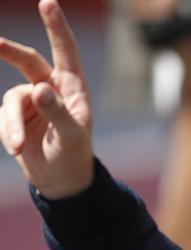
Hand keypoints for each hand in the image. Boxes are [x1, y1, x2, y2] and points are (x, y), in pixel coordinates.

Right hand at [0, 0, 92, 198]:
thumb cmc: (73, 155)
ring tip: (19, 148)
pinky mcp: (13, 115)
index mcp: (72, 87)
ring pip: (10, 100)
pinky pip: (2, 117)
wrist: (59, 180)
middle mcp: (50, 87)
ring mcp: (30, 99)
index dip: (56, 26)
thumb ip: (57, 113)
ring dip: (11, 124)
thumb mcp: (70, 136)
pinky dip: (7, 134)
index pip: (65, 51)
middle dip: (7, 50)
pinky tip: (18, 150)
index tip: (47, 2)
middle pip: (26, 59)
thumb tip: (39, 89)